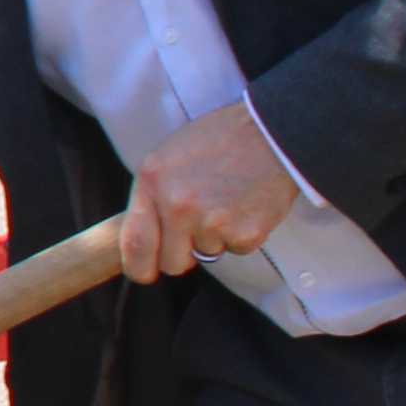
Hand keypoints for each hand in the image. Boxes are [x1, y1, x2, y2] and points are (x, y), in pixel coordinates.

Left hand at [116, 101, 299, 282]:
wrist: (271, 133)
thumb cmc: (219, 141)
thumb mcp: (168, 157)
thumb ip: (152, 196)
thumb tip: (143, 239)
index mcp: (151, 181)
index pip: (134, 243)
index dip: (139, 267)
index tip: (146, 273)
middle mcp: (176, 203)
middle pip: (171, 262)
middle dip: (184, 253)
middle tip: (200, 224)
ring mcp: (210, 220)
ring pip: (206, 255)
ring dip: (215, 237)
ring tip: (226, 201)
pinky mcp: (243, 232)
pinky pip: (236, 249)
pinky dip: (242, 234)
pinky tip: (246, 204)